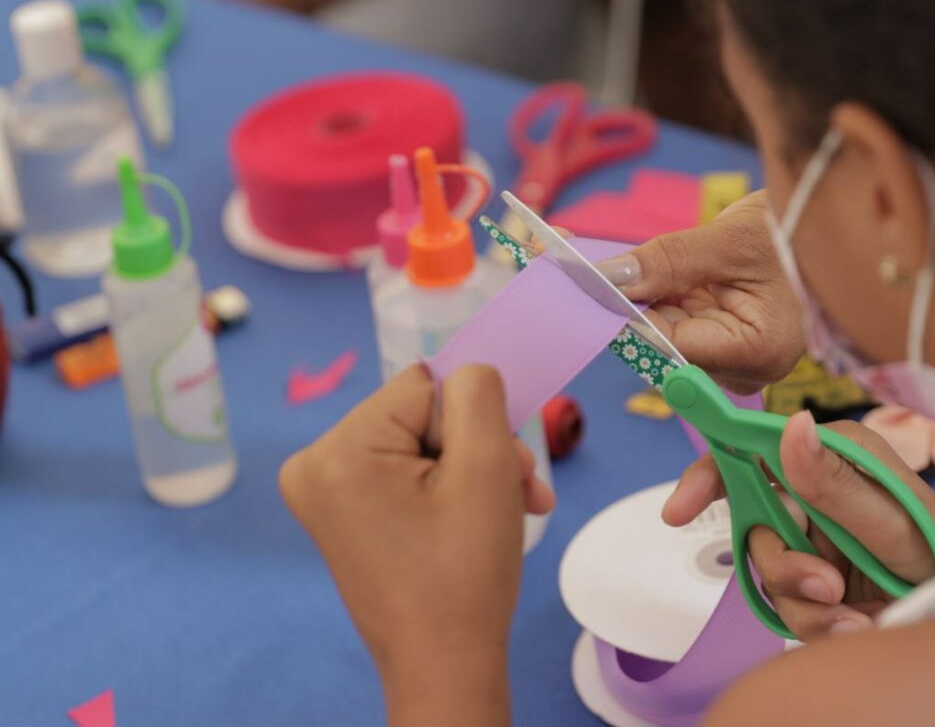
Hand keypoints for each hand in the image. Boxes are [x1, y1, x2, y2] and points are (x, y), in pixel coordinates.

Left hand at [280, 365, 552, 724]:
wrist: (445, 667)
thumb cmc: (465, 574)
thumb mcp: (487, 468)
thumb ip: (478, 394)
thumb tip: (470, 367)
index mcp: (339, 450)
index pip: (427, 386)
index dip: (475, 418)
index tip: (509, 465)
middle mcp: (314, 463)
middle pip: (422, 416)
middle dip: (478, 448)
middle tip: (520, 492)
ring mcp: (322, 492)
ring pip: (420, 444)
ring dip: (472, 470)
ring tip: (509, 510)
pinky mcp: (340, 514)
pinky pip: (402, 472)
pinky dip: (446, 488)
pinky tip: (477, 518)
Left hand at [596, 192, 803, 393]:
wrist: (830, 223)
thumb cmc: (801, 229)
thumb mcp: (731, 240)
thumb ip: (668, 261)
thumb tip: (612, 279)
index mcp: (758, 353)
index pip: (673, 347)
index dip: (628, 318)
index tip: (592, 288)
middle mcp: (746, 368)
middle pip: (666, 348)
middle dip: (631, 307)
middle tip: (589, 270)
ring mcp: (735, 356)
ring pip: (667, 335)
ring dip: (643, 300)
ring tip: (612, 267)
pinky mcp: (726, 339)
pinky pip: (678, 323)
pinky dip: (659, 297)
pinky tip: (642, 275)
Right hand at [662, 411, 934, 639]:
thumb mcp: (892, 522)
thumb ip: (835, 483)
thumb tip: (791, 424)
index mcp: (839, 459)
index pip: (757, 450)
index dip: (712, 474)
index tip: (680, 508)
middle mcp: (821, 495)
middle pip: (755, 522)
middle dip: (780, 562)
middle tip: (822, 586)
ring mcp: (817, 541)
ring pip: (768, 570)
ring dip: (805, 599)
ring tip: (851, 613)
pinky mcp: (818, 584)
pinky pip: (786, 605)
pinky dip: (817, 623)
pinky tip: (856, 626)